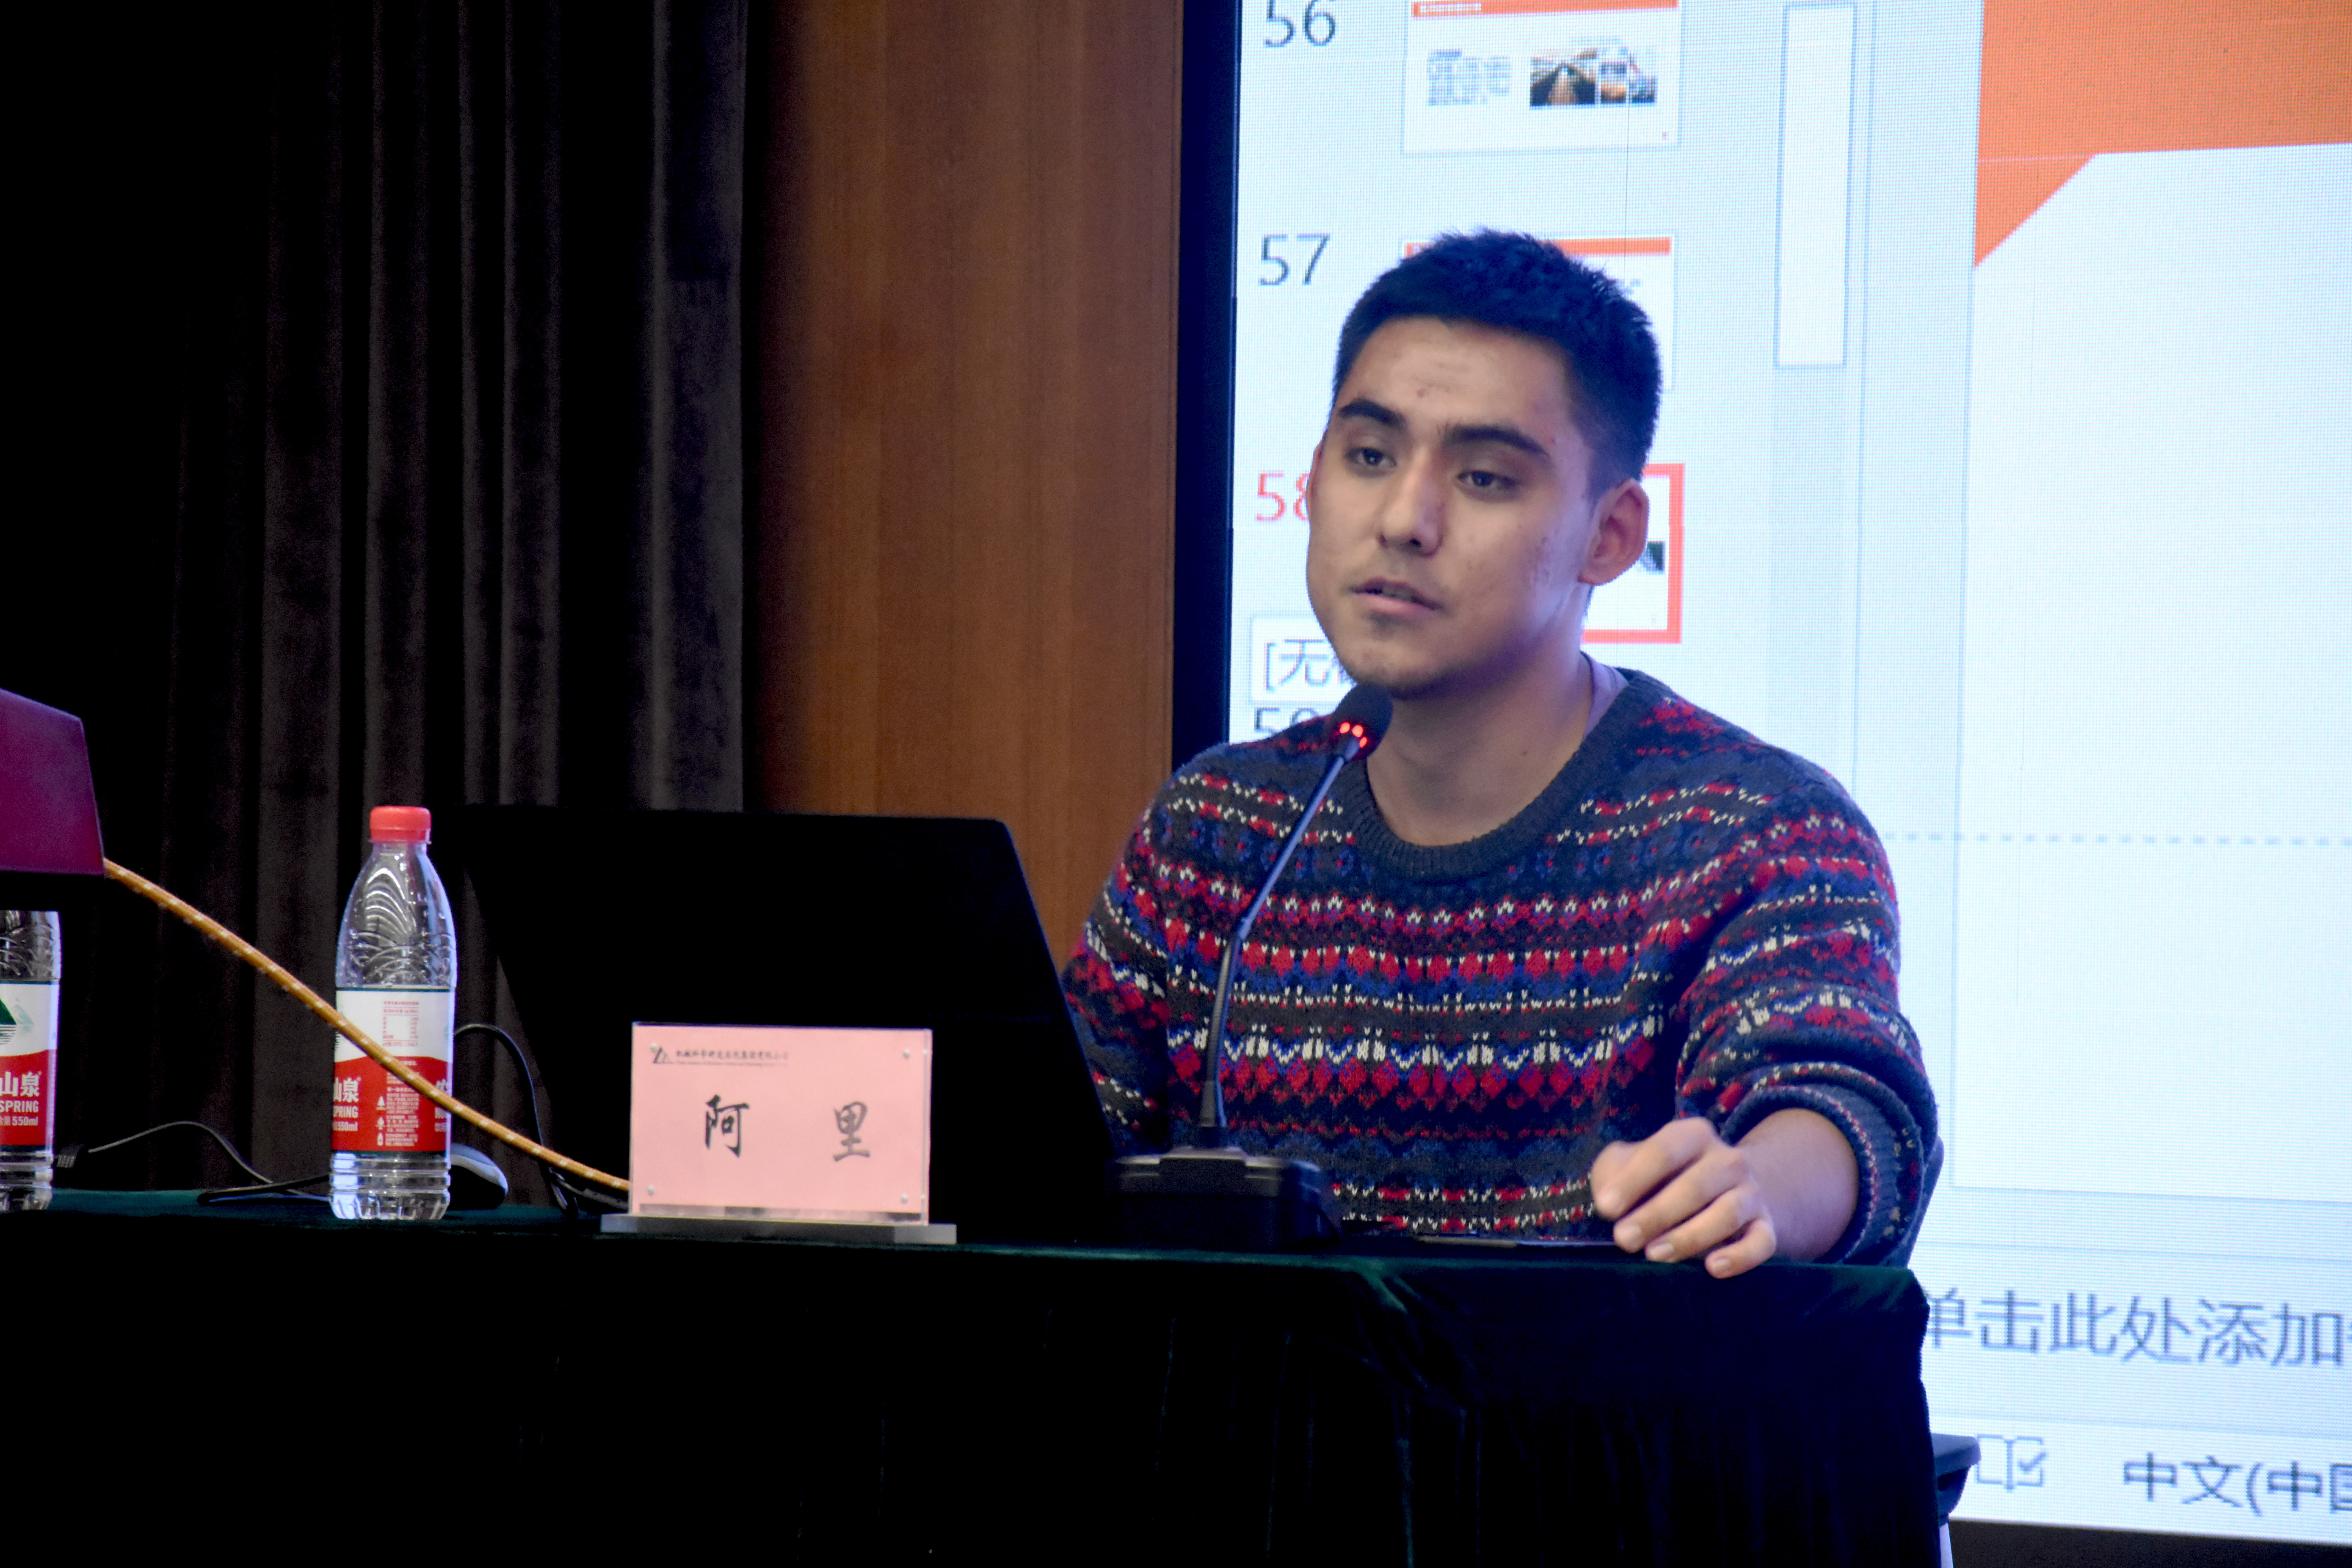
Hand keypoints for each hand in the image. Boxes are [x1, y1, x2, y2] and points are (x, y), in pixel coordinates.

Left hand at [1589, 1109, 1857, 1278]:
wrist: (1729, 1188)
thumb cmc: (1666, 1178)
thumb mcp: (1636, 1163)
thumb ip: (1614, 1171)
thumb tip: (1607, 1199)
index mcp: (1692, 1136)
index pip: (1664, 1151)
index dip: (1634, 1179)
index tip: (1606, 1208)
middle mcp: (1727, 1160)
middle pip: (1694, 1186)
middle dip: (1656, 1214)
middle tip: (1624, 1239)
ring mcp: (1750, 1193)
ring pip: (1727, 1213)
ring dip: (1689, 1236)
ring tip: (1655, 1254)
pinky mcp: (1766, 1226)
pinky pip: (1761, 1242)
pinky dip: (1740, 1257)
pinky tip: (1713, 1267)